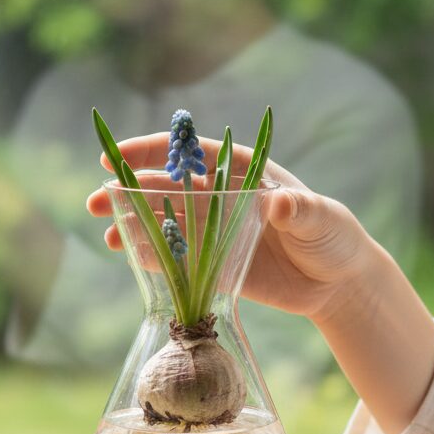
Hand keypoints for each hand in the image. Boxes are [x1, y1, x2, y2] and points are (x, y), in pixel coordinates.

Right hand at [86, 133, 378, 322]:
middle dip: (128, 190)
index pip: (191, 154)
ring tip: (106, 234)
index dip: (151, 151)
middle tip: (95, 200)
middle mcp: (222, 198)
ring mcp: (216, 232)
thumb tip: (279, 204)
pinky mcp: (216, 266)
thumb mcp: (322, 218)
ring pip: (165, 223)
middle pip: (167, 187)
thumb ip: (299, 209)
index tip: (115, 155)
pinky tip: (130, 260)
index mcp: (244, 172)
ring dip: (133, 225)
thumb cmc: (335, 236)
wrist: (338, 282)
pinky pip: (178, 260)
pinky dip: (153, 259)